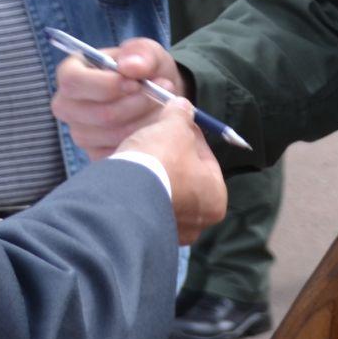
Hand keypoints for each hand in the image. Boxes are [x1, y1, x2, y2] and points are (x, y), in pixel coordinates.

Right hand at [51, 37, 186, 159]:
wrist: (157, 94)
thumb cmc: (144, 68)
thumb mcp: (147, 52)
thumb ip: (141, 53)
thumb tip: (129, 66)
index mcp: (71, 73)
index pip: (72, 81)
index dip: (105, 84)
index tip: (135, 83)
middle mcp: (68, 105)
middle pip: (94, 113)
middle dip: (133, 104)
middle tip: (161, 91)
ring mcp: (79, 132)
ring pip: (109, 134)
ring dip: (143, 120)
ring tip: (163, 104)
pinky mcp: (95, 153)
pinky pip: (119, 150)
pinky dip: (144, 138)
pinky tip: (156, 124)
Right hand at [113, 99, 226, 244]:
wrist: (122, 193)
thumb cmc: (160, 160)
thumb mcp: (174, 127)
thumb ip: (181, 115)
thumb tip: (183, 105)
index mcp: (215, 199)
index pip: (205, 158)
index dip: (190, 135)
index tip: (177, 123)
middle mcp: (197, 223)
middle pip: (186, 177)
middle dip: (172, 155)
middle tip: (157, 137)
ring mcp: (169, 232)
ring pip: (165, 191)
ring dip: (155, 172)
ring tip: (140, 152)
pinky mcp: (143, 233)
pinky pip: (145, 204)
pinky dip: (140, 188)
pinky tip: (130, 171)